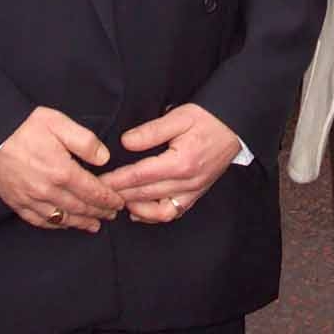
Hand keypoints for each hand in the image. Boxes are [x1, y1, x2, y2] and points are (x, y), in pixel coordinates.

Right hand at [0, 107, 121, 233]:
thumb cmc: (24, 124)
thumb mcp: (59, 123)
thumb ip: (85, 142)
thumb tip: (104, 159)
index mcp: (62, 171)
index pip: (92, 192)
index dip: (108, 199)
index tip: (119, 203)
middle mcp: (47, 191)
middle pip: (80, 208)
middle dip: (99, 213)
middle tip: (111, 216)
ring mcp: (30, 199)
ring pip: (61, 218)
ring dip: (80, 223)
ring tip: (93, 226)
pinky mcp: (15, 201)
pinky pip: (39, 220)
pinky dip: (54, 225)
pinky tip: (62, 224)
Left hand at [110, 103, 241, 223]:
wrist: (235, 126)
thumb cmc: (207, 119)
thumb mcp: (178, 117)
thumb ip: (150, 132)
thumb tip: (125, 142)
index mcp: (180, 163)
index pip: (140, 175)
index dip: (116, 179)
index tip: (99, 181)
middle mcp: (187, 182)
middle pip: (145, 195)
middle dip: (119, 195)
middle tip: (98, 194)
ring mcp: (194, 191)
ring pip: (159, 211)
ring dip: (136, 208)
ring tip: (117, 201)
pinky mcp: (197, 194)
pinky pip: (173, 213)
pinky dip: (154, 215)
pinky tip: (138, 211)